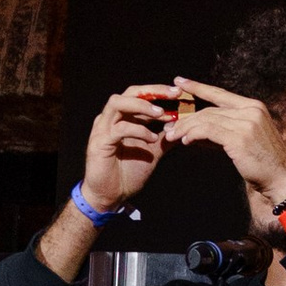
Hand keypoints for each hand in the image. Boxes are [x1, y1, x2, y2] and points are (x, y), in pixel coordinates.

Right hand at [77, 80, 179, 212]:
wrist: (112, 194)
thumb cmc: (129, 172)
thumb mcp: (154, 151)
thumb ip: (166, 138)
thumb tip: (185, 127)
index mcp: (124, 117)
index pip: (141, 95)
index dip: (160, 91)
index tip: (181, 93)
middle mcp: (111, 118)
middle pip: (130, 92)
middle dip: (153, 91)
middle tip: (174, 94)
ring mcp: (102, 128)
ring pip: (118, 103)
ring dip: (142, 106)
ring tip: (161, 113)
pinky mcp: (100, 142)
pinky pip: (119, 128)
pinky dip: (137, 130)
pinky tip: (151, 138)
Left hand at [166, 80, 285, 216]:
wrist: (282, 178)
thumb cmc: (265, 163)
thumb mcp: (246, 139)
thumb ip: (223, 131)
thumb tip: (196, 131)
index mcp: (254, 107)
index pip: (220, 94)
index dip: (198, 87)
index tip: (180, 82)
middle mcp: (250, 110)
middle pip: (209, 109)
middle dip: (186, 118)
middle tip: (170, 126)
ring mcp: (246, 122)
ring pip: (206, 119)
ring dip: (186, 128)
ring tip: (173, 136)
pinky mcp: (239, 137)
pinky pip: (208, 131)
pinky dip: (193, 134)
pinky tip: (185, 141)